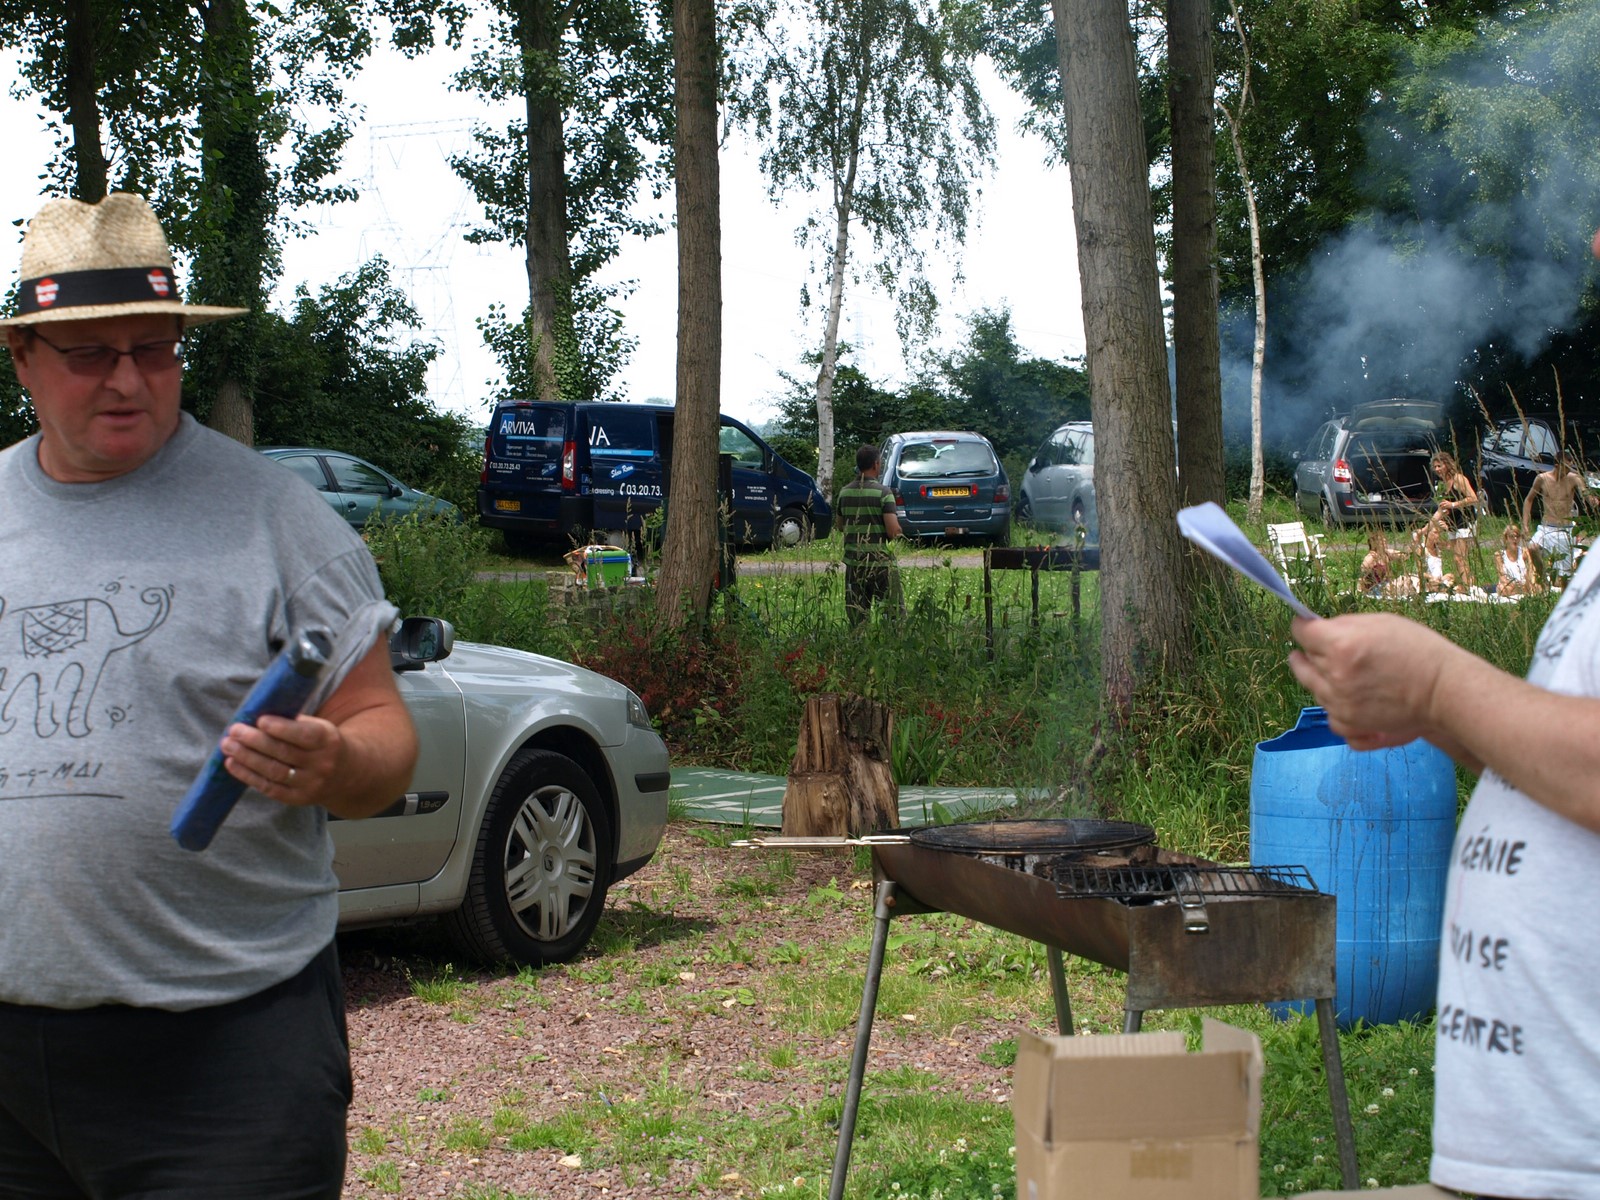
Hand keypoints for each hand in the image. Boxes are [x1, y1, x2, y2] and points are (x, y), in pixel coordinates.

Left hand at [220, 713, 344, 807]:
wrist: (347, 774)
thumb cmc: (323, 744)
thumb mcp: (320, 728)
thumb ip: (295, 723)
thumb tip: (257, 716)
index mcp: (328, 741)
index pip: (304, 735)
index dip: (281, 728)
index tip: (260, 720)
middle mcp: (321, 764)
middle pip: (284, 753)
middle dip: (255, 741)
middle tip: (234, 730)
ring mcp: (310, 784)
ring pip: (273, 771)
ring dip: (246, 758)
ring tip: (227, 746)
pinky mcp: (298, 799)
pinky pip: (269, 788)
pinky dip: (248, 776)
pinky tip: (232, 764)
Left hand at [1287, 614, 1451, 749]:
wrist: (1444, 690)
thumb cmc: (1418, 650)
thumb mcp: (1380, 622)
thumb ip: (1344, 625)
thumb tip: (1318, 627)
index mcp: (1341, 645)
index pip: (1302, 633)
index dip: (1302, 627)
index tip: (1304, 626)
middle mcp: (1335, 676)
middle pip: (1303, 661)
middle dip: (1309, 652)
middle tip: (1315, 649)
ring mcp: (1339, 703)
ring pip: (1312, 687)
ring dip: (1320, 677)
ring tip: (1338, 671)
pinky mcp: (1349, 723)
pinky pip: (1327, 713)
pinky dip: (1333, 705)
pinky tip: (1344, 696)